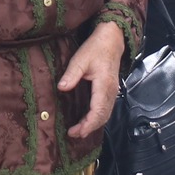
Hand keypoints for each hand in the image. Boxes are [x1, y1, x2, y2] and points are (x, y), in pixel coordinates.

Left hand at [58, 20, 125, 136]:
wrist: (111, 40)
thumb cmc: (96, 48)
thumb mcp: (80, 59)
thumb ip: (72, 74)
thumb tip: (62, 88)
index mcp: (104, 85)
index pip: (98, 110)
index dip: (88, 124)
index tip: (77, 131)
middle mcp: (111, 91)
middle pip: (103, 116)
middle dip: (89, 128)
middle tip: (74, 134)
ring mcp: (112, 92)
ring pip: (105, 114)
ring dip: (93, 124)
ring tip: (78, 131)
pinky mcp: (110, 91)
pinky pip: (105, 109)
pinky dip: (97, 118)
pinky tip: (87, 120)